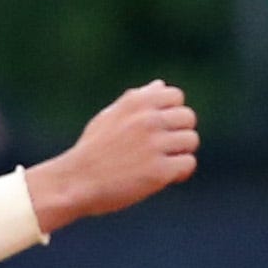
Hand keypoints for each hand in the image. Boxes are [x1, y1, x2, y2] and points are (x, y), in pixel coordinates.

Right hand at [23, 82, 198, 232]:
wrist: (76, 181)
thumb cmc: (92, 150)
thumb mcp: (109, 116)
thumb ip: (137, 100)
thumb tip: (160, 85)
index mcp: (136, 102)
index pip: (176, 96)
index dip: (172, 113)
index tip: (161, 129)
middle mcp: (147, 120)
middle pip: (188, 118)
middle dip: (180, 133)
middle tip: (164, 149)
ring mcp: (154, 145)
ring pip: (191, 140)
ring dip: (181, 153)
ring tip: (163, 163)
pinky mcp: (159, 171)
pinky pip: (188, 164)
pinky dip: (180, 172)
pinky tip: (165, 177)